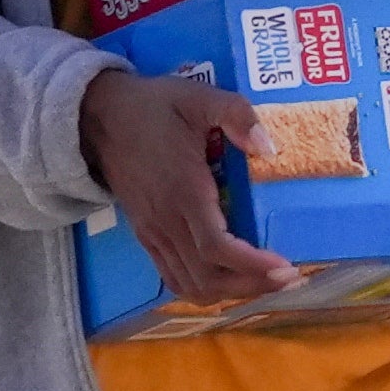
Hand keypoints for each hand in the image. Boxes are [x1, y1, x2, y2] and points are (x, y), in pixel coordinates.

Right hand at [82, 64, 290, 307]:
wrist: (99, 117)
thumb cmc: (154, 108)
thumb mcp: (199, 97)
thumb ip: (236, 114)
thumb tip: (268, 146)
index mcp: (183, 190)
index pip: (215, 247)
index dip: (251, 265)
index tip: (286, 268)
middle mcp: (166, 221)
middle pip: (207, 276)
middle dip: (251, 285)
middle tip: (290, 280)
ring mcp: (153, 232)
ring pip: (189, 284)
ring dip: (230, 292)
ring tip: (268, 283)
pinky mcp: (146, 234)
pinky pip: (173, 276)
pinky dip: (204, 288)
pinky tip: (231, 282)